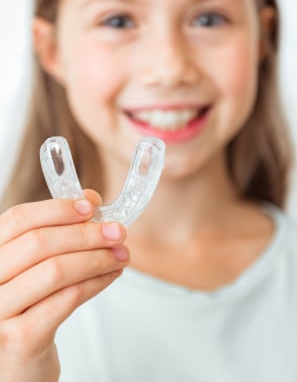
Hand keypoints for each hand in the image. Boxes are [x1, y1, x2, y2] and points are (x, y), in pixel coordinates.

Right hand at [0, 190, 128, 381]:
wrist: (14, 365)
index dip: (57, 209)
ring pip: (56, 270)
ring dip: (96, 258)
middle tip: (117, 232)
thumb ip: (54, 234)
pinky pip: (67, 299)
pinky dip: (95, 282)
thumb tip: (90, 201)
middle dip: (86, 234)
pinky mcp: (19, 339)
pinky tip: (111, 276)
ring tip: (121, 255)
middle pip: (39, 243)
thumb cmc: (24, 309)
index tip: (91, 206)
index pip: (18, 220)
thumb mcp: (30, 269)